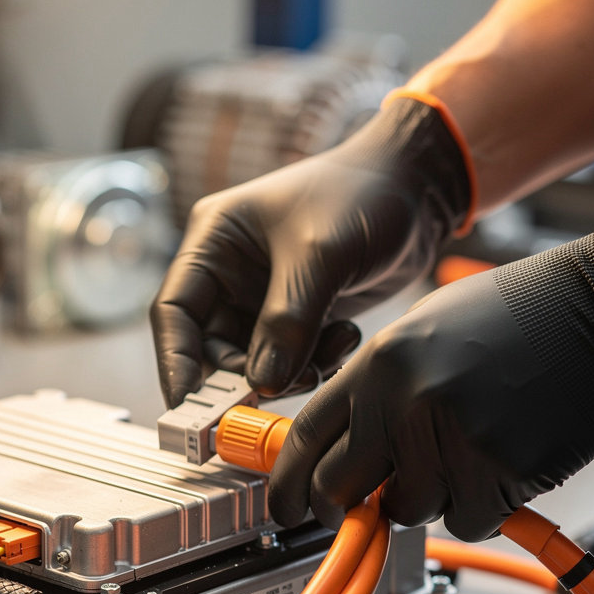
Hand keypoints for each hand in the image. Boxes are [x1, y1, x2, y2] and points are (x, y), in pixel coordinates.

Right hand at [150, 94, 471, 407]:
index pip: (173, 310)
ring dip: (287, 373)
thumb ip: (288, 321)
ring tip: (327, 357)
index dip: (174, 361)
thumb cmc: (363, 193)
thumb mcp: (320, 254)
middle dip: (244, 374)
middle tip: (280, 390)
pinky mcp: (296, 317)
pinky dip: (313, 363)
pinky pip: (289, 360)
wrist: (420, 187)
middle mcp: (229, 273)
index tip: (189, 405)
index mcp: (214, 241)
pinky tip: (344, 340)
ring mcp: (262, 298)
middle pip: (211, 347)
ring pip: (253, 362)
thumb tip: (262, 384)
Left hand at [268, 222, 593, 541]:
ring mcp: (451, 438)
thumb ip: (372, 392)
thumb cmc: (510, 317)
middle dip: (339, 511)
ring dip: (427, 497)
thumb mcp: (418, 334)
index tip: (284, 507)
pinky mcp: (498, 470)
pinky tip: (498, 464)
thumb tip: (338, 452)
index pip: (304, 439)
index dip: (287, 483)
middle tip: (354, 511)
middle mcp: (405, 402)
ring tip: (463, 450)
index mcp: (378, 366)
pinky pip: (464, 520)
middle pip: (337, 490)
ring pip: (408, 510)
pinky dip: (478, 507)